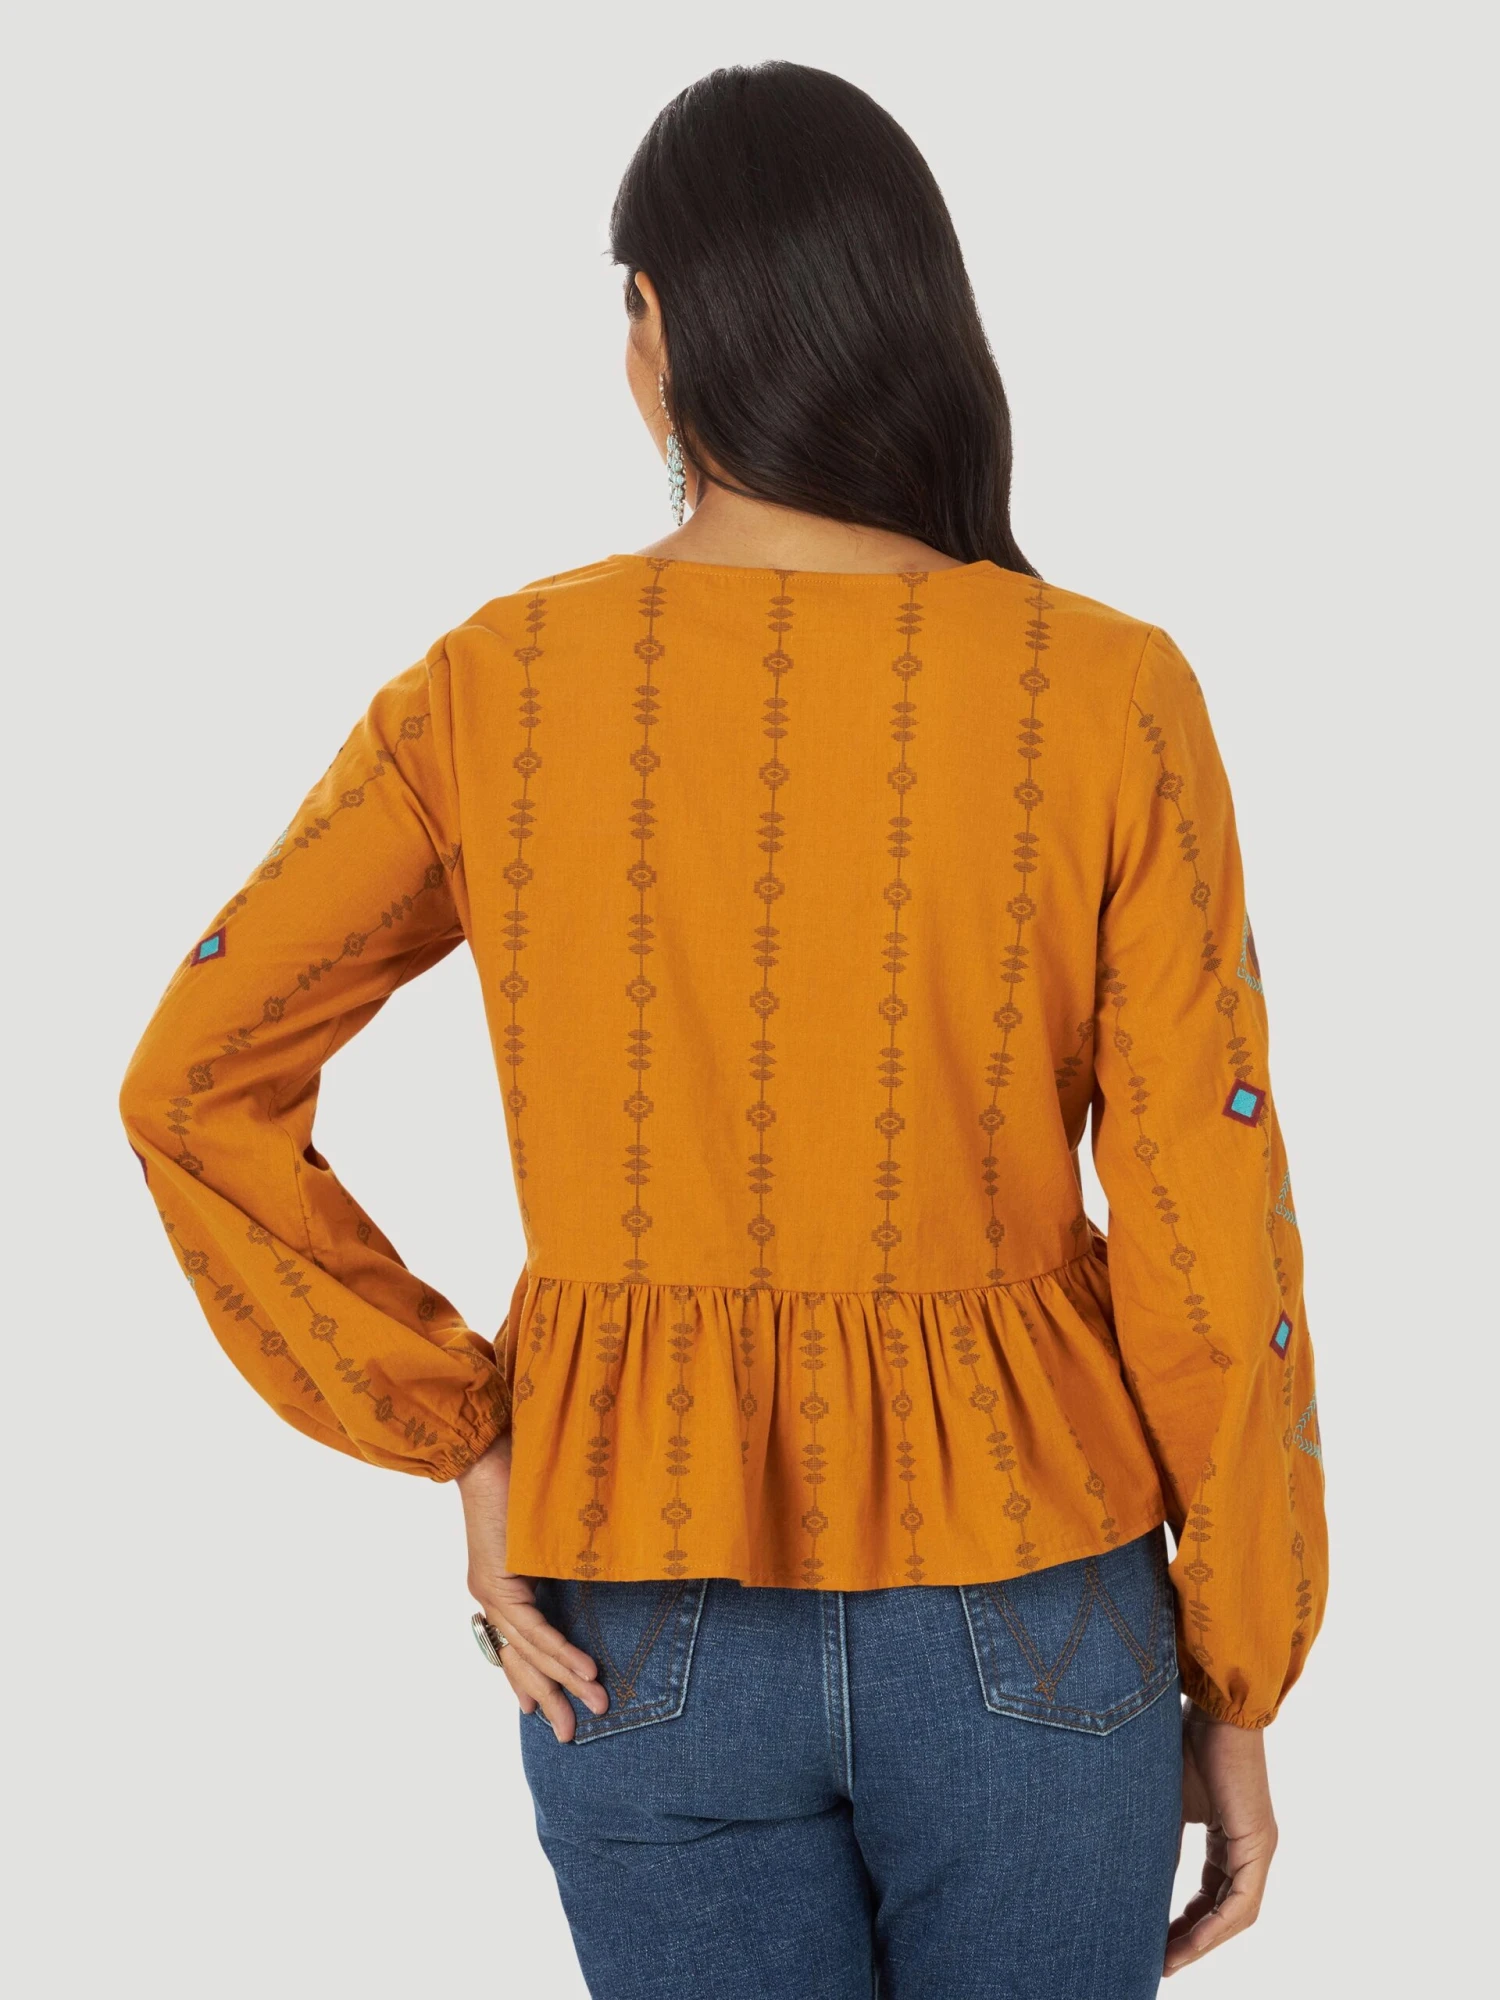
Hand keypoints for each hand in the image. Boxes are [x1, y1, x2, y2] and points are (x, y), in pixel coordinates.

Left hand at [456, 1433, 607, 1741]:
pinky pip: (534, 1627)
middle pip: (522, 1661)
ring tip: (596, 1707)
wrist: (485, 1449)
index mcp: (500, 1588)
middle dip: (551, 1700)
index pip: (517, 1648)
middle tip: (572, 1734)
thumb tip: (590, 1574)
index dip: (532, 1682)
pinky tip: (583, 1671)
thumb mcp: (544, 1535)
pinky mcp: (499, 1579)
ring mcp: (492, 1590)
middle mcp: (491, 1596)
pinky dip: (560, 1651)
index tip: (545, 1711)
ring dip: (566, 1682)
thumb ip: (558, 1563)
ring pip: (532, 1651)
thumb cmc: (518, 1481)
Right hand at [1164, 1700, 1278, 1976]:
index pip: (1211, 1893)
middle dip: (1190, 1940)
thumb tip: (1131, 1872)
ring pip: (1235, 1913)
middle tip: (1159, 1962)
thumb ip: (1160, 1837)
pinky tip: (1191, 1942)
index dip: (1184, 1922)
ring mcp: (1257, 1846)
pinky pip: (1242, 1902)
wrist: (1213, 1705)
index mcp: (1229, 1834)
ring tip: (1169, 1961)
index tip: (1155, 1941)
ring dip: (1202, 1941)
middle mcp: (1249, 1846)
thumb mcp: (1166, 1799)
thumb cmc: (1185, 1738)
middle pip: (1224, 1911)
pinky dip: (1216, 1926)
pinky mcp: (1257, 1842)